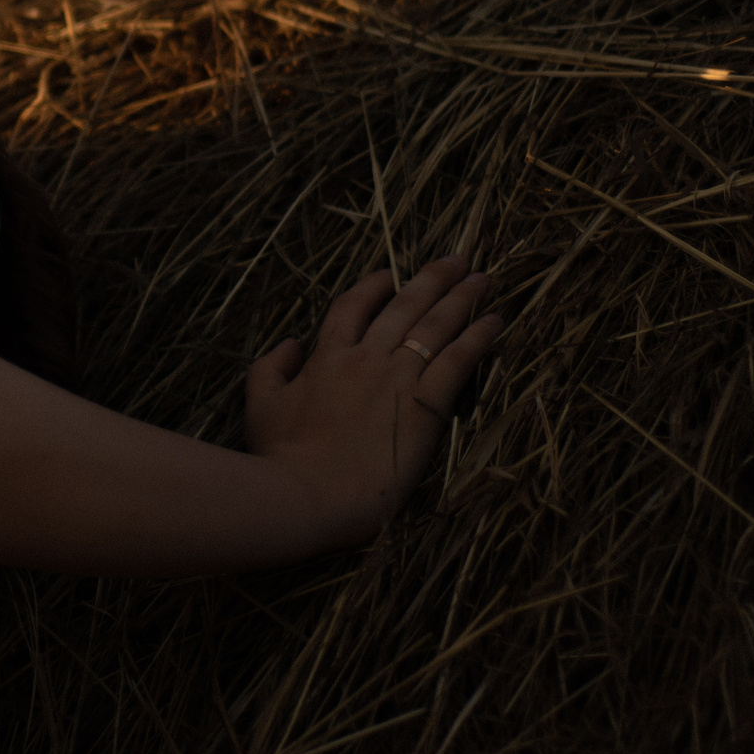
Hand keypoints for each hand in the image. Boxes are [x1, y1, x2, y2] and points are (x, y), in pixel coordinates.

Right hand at [243, 256, 502, 546]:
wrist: (309, 493)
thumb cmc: (281, 456)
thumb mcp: (260, 404)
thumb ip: (271, 367)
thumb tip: (289, 344)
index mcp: (326, 357)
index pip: (352, 307)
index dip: (372, 287)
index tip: (389, 275)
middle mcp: (365, 359)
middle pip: (403, 307)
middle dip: (431, 279)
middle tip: (456, 260)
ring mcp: (396, 380)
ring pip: (434, 326)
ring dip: (461, 299)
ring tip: (481, 280)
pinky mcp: (424, 407)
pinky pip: (457, 362)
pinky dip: (478, 339)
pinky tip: (494, 321)